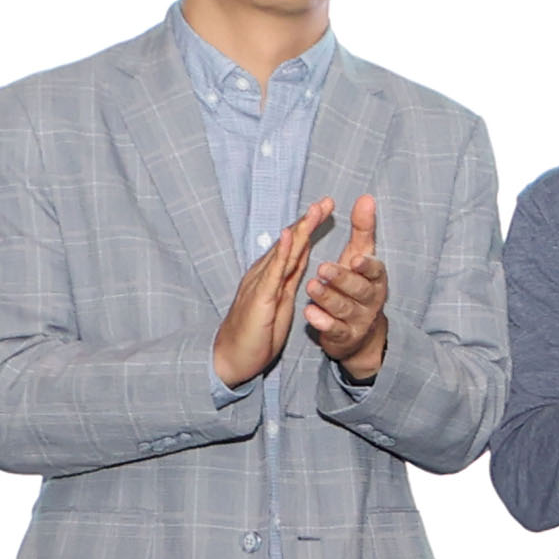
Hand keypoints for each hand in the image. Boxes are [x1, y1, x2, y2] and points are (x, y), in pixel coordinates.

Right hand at [214, 204, 329, 387]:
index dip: (309, 228)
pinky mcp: (260, 297)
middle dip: (307, 222)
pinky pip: (273, 272)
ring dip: (299, 230)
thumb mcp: (280, 304)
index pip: (294, 248)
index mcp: (272, 278)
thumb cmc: (256, 333)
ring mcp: (261, 284)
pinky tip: (290, 237)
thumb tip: (299, 263)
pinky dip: (282, 252)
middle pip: (290, 244)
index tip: (325, 210)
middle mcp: (265, 275)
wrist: (233, 357)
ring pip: (283, 252)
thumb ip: (287, 282)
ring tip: (314, 210)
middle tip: (326, 201)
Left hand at [299, 194, 387, 384]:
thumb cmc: (357, 285)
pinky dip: (323, 322)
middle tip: (323, 269)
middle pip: (358, 289)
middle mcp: (370, 299)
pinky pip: (335, 330)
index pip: (375, 270)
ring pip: (344, 309)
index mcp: (375, 278)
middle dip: (342, 279)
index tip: (356, 259)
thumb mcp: (361, 257)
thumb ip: (363, 229)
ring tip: (311, 288)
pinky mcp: (344, 336)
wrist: (361, 333)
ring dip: (328, 298)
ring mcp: (358, 320)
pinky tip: (309, 313)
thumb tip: (366, 198)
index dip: (367, 265)